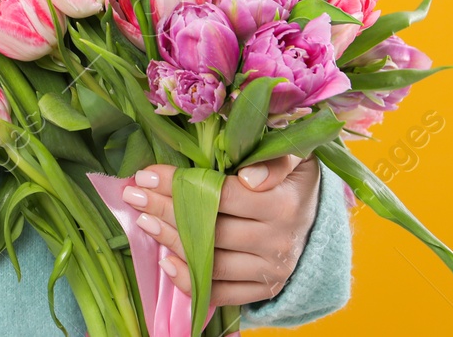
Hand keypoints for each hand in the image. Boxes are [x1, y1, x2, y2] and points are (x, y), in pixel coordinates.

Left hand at [121, 155, 320, 305]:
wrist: (319, 221)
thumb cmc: (296, 182)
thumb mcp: (296, 159)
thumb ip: (276, 160)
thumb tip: (248, 177)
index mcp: (284, 205)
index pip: (221, 196)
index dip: (181, 185)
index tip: (147, 174)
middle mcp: (277, 242)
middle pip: (210, 230)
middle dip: (165, 210)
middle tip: (134, 195)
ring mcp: (270, 271)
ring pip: (210, 262)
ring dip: (171, 242)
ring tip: (144, 222)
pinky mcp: (263, 290)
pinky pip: (221, 293)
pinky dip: (190, 281)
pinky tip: (166, 262)